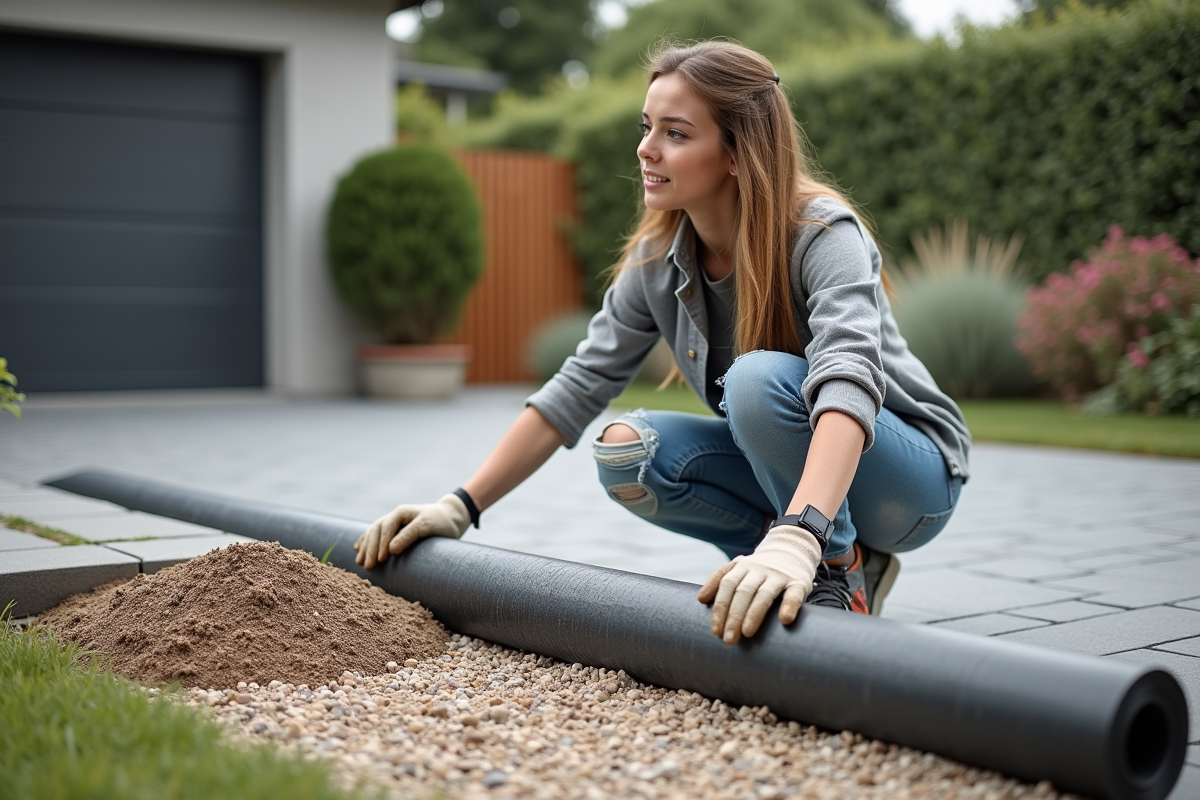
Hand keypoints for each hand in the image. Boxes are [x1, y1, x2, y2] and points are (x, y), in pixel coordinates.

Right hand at [354, 494, 470, 568]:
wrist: (450, 517)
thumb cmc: (441, 522)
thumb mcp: (427, 526)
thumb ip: (409, 535)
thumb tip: (390, 549)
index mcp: (401, 512)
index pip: (386, 528)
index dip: (381, 544)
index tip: (381, 560)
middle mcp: (394, 516)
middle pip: (376, 531)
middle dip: (370, 549)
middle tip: (368, 567)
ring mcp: (392, 522)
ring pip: (373, 533)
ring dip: (366, 547)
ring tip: (360, 563)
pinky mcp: (394, 529)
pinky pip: (375, 534)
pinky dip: (366, 541)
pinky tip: (358, 548)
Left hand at [696, 524, 822, 643]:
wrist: (793, 548)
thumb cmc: (761, 569)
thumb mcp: (740, 568)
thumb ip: (721, 580)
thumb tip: (700, 599)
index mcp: (742, 566)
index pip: (727, 585)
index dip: (720, 608)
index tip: (715, 630)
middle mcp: (759, 569)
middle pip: (743, 592)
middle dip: (733, 616)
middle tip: (728, 640)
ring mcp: (779, 575)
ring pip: (764, 594)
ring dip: (754, 614)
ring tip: (747, 633)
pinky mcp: (799, 582)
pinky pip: (794, 594)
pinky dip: (789, 606)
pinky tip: (785, 619)